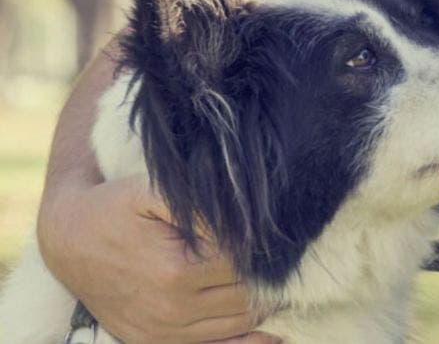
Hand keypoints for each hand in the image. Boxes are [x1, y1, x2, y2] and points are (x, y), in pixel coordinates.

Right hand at [37, 178, 276, 342]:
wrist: (68, 239)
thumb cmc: (115, 207)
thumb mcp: (154, 191)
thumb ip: (204, 205)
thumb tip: (250, 222)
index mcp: (177, 271)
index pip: (248, 265)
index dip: (268, 249)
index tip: (282, 234)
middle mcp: (173, 310)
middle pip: (250, 297)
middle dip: (272, 275)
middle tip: (289, 255)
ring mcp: (164, 332)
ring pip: (240, 323)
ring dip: (264, 303)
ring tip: (279, 278)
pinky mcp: (155, 343)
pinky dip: (249, 340)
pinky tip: (275, 331)